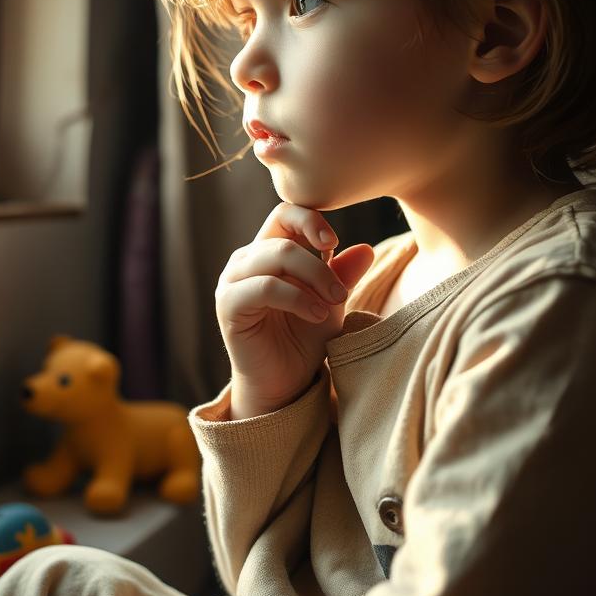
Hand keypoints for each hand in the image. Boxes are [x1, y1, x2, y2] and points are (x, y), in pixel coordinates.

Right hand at [215, 201, 375, 416]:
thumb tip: (367, 248)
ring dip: (313, 278)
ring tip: (332, 304)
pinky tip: (315, 315)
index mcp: (270, 250)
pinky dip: (297, 298)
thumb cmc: (304, 338)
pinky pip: (264, 287)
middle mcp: (248, 259)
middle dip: (320, 264)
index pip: (285, 213)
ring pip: (275, 257)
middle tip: (342, 293)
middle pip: (284, 237)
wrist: (285, 383)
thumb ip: (344, 275)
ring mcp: (234, 280)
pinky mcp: (228, 305)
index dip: (310, 219)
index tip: (334, 241)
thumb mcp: (331, 302)